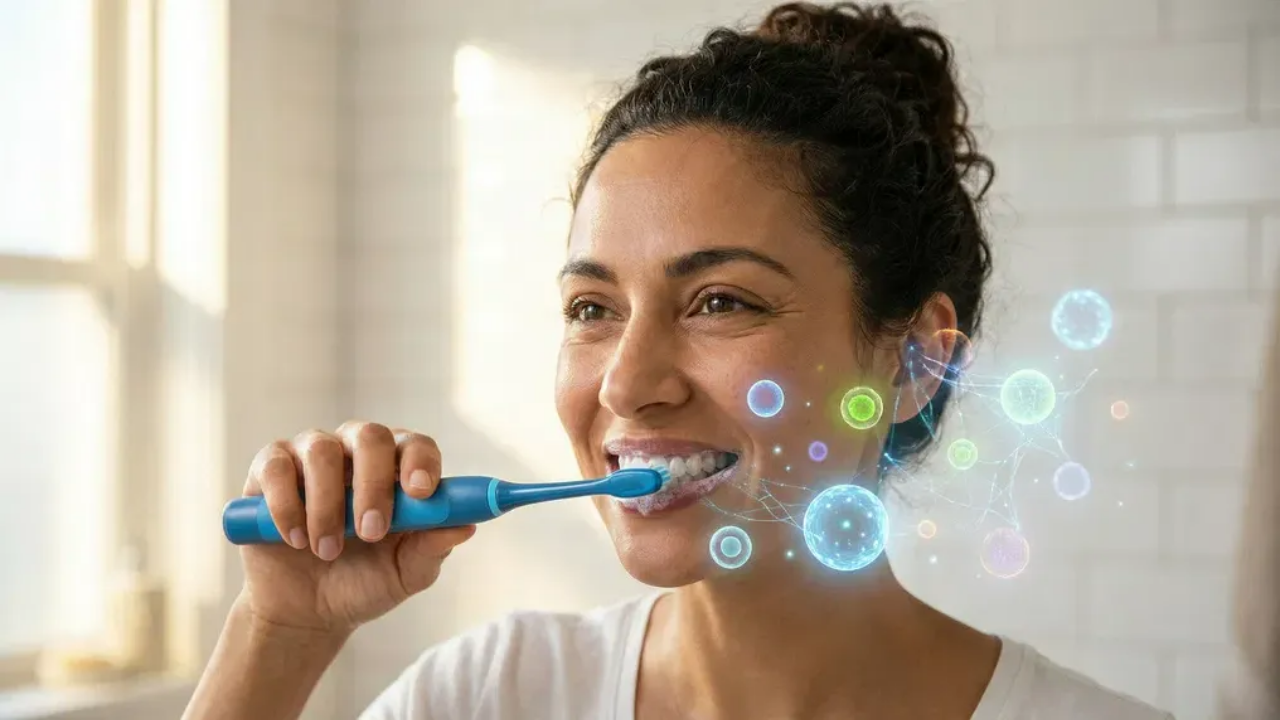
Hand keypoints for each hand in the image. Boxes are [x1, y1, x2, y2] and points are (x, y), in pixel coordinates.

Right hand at [235, 422, 474, 634]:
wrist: (306, 611)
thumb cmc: (364, 583)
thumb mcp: (406, 575)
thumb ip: (433, 549)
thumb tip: (467, 526)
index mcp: (397, 470)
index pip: (416, 445)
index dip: (420, 462)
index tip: (419, 493)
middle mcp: (356, 452)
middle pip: (370, 436)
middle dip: (373, 484)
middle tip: (371, 531)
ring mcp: (311, 455)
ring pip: (321, 451)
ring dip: (327, 506)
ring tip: (327, 551)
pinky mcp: (269, 469)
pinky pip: (276, 467)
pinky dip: (286, 505)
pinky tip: (294, 539)